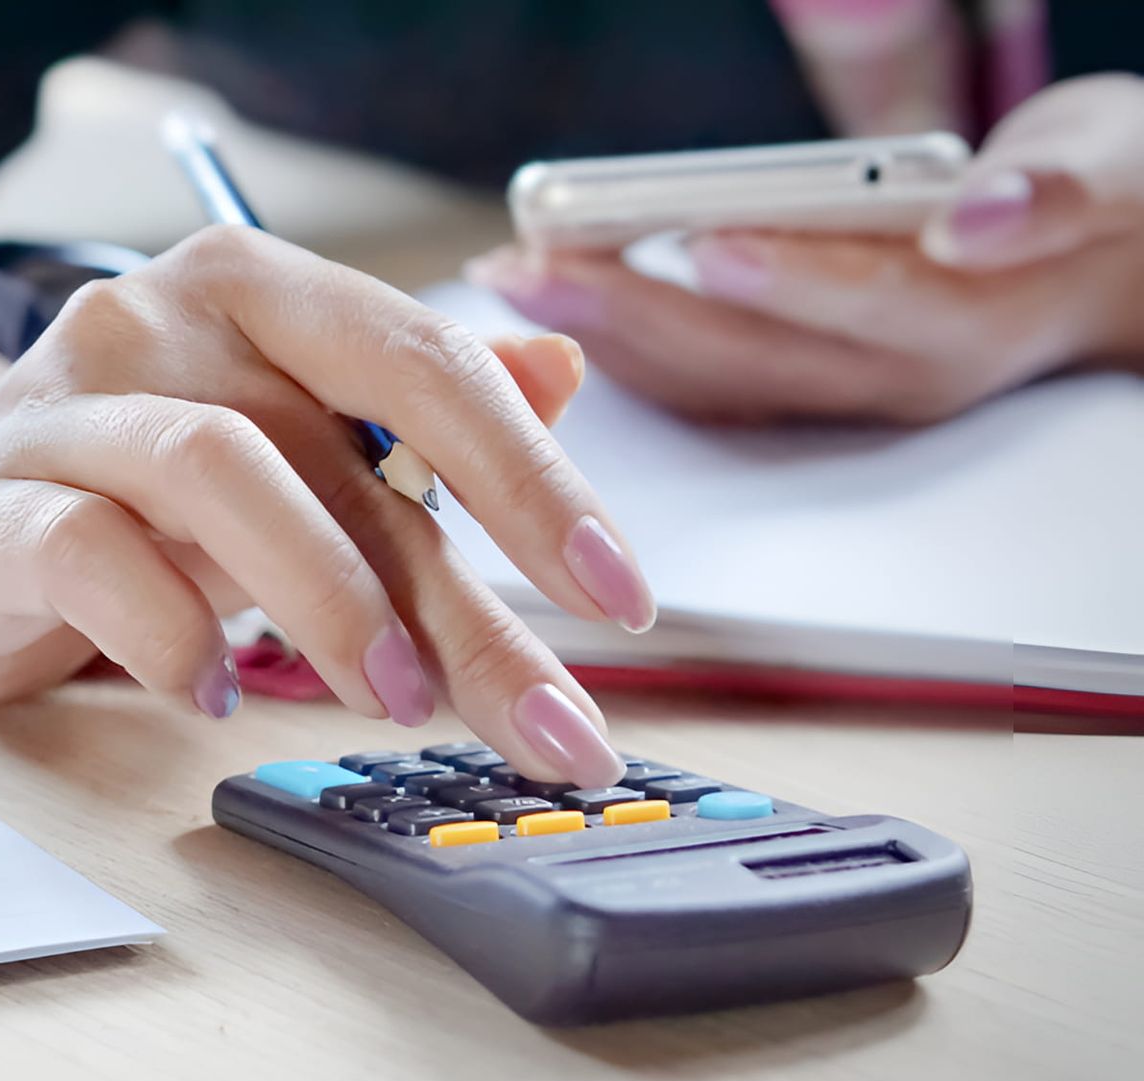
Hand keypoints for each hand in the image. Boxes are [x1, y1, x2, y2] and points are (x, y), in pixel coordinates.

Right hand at [0, 226, 653, 785]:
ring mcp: (64, 406)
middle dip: (460, 600)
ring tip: (383, 701)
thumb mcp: (294, 439)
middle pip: (341, 448)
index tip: (616, 594)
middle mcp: (160, 321)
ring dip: (326, 599)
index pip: (421, 360)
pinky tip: (211, 693)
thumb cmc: (137, 481)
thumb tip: (558, 373)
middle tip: (543, 720)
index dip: (533, 477)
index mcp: (258, 291)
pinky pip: (89, 553)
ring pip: (219, 472)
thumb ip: (417, 417)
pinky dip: (170, 630)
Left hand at [466, 74, 1143, 423]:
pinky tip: (555, 297)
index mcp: (971, 324)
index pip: (873, 309)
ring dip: (605, 332)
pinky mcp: (803, 386)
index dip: (791, 280)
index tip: (706, 242)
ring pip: (709, 381)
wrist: (1110, 265)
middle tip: (540, 261)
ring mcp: (841, 396)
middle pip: (753, 357)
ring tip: (516, 272)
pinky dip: (624, 342)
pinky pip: (700, 382)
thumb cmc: (1103, 198)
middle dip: (636, 309)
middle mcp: (893, 380)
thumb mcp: (1114, 165)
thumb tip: (974, 223)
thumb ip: (1058, 193)